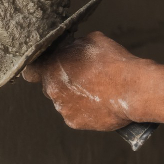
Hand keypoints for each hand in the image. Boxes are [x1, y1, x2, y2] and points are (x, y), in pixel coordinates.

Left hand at [21, 31, 142, 130]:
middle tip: (83, 78)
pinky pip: (75, 115)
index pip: (31, 71)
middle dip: (62, 82)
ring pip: (63, 101)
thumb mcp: (91, 41)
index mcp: (52, 68)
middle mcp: (52, 90)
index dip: (39, 69)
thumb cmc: (114, 63)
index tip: (46, 69)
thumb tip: (71, 50)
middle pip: (50, 86)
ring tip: (96, 91)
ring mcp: (63, 108)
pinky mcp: (75, 122)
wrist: (133, 89)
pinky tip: (99, 103)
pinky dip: (85, 111)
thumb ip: (73, 47)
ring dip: (74, 97)